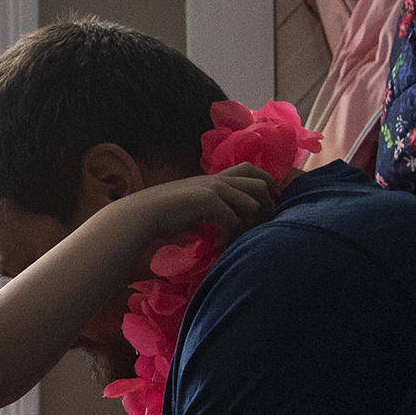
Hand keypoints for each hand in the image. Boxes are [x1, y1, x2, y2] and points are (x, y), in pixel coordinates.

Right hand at [131, 162, 281, 243]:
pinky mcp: (207, 201)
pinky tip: (217, 244)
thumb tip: (230, 223)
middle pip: (260, 184)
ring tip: (234, 239)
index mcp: (216, 178)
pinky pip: (232, 219)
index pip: (252, 169)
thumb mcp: (195, 205)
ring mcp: (213, 189)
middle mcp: (218, 180)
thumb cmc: (166, 213)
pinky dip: (228, 236)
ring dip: (247, 226)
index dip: (268, 183)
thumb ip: (213, 207)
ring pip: (251, 203)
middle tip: (261, 227)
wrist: (144, 213)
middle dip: (267, 206)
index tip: (271, 203)